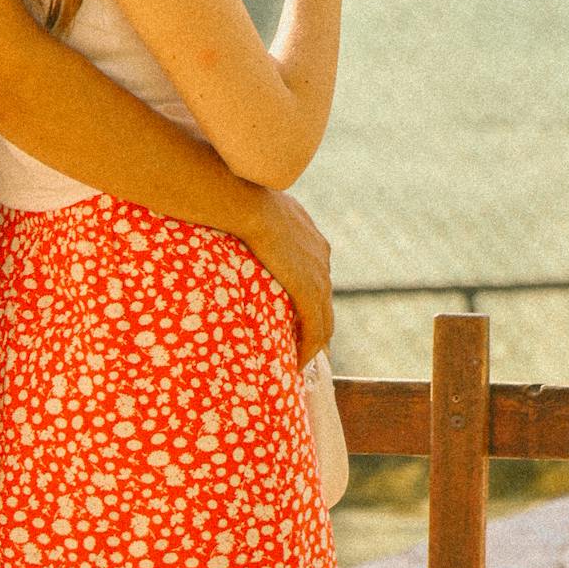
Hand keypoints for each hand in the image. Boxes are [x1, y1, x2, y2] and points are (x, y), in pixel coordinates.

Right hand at [235, 186, 331, 362]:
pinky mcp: (309, 292)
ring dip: (313, 344)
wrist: (249, 205)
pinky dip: (308, 349)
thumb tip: (242, 224)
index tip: (298, 318)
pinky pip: (315, 329)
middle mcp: (323, 260)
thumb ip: (264, 225)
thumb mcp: (262, 212)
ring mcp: (319, 277)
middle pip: (326, 303)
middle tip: (303, 349)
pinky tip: (296, 364)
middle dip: (317, 329)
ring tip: (299, 362)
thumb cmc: (244, 203)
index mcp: (314, 241)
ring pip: (325, 321)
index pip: (319, 280)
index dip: (310, 302)